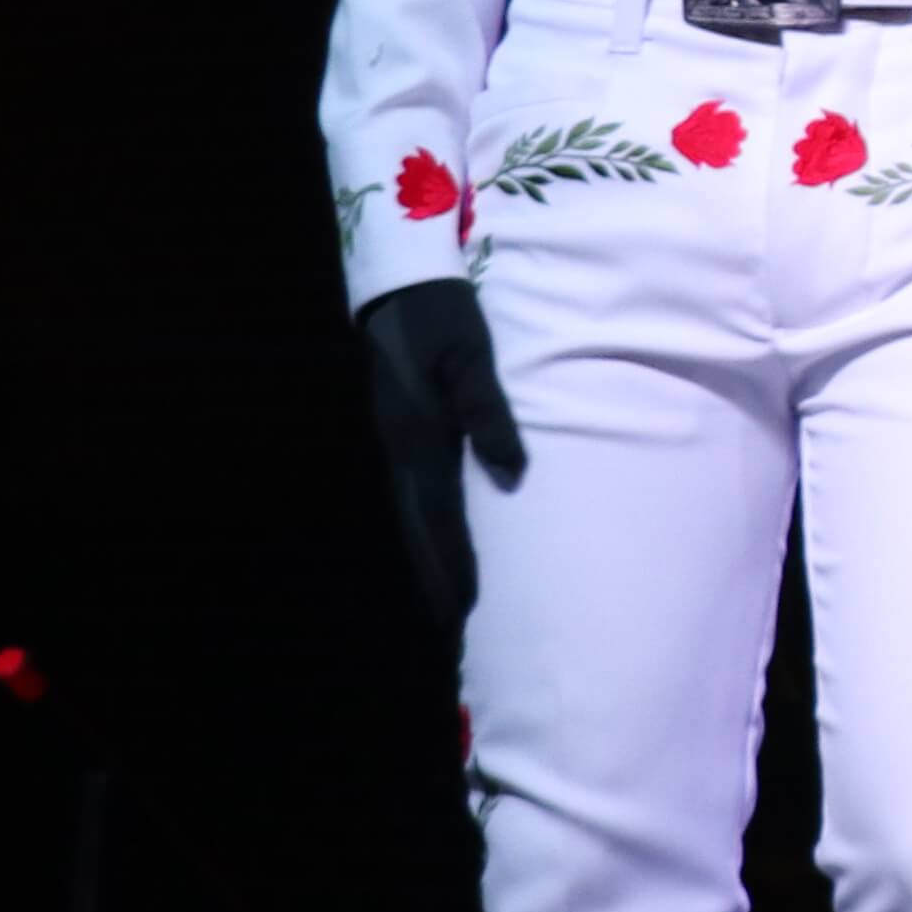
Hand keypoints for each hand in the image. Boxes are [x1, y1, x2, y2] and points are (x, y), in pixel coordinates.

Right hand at [360, 279, 523, 629]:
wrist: (401, 283)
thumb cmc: (444, 317)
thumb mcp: (473, 359)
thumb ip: (491, 413)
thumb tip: (512, 473)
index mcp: (420, 440)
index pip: (439, 519)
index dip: (453, 567)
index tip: (464, 613)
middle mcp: (404, 450)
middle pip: (421, 528)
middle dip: (438, 578)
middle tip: (453, 628)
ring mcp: (400, 441)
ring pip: (415, 514)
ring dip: (431, 558)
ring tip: (447, 600)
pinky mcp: (404, 430)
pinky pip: (416, 493)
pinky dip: (427, 526)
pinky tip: (438, 540)